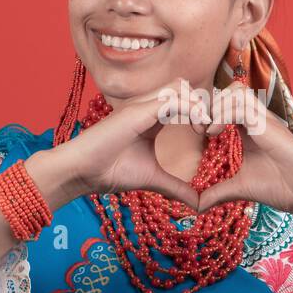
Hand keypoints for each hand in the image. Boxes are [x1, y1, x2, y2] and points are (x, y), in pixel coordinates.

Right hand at [48, 79, 206, 211]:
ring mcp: (142, 105)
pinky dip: (191, 109)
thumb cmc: (110, 171)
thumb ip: (176, 187)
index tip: (210, 135)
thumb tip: (197, 204)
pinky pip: (173, 98)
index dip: (201, 112)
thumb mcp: (153, 179)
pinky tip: (196, 129)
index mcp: (152, 117)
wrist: (82, 172)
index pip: (184, 100)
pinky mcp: (138, 110)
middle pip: (185, 87)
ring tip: (204, 129)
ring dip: (199, 104)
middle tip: (210, 130)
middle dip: (204, 104)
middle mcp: (147, 106)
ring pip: (181, 87)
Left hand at [194, 85, 292, 224]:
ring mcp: (263, 119)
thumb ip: (216, 192)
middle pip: (226, 91)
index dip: (204, 112)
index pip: (223, 104)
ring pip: (233, 91)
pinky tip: (213, 134)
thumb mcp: (239, 189)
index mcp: (248, 129)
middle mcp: (256, 120)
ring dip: (214, 107)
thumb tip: (194, 204)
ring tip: (205, 130)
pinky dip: (222, 114)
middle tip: (196, 128)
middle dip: (206, 105)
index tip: (194, 133)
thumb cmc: (282, 188)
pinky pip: (239, 104)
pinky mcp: (267, 124)